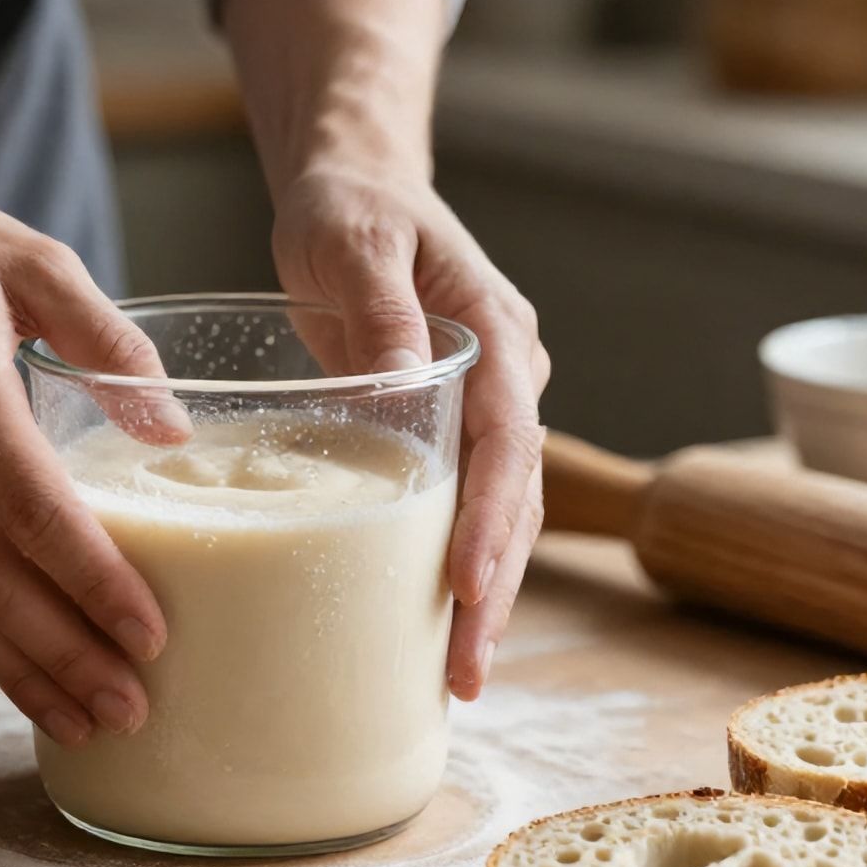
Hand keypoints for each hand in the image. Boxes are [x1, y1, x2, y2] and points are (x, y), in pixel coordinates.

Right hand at [0, 169, 185, 745]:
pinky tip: (25, 669)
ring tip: (86, 722)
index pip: (35, 513)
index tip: (152, 635)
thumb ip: (107, 340)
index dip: (95, 584)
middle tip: (132, 711)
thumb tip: (172, 430)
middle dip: (65, 658)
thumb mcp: (29, 259)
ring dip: (20, 670)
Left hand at [272, 166, 549, 700]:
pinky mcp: (446, 431)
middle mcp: (507, 378)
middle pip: (515, 497)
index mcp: (498, 334)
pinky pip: (459, 507)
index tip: (467, 585)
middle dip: (495, 587)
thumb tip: (408, 374)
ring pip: (499, 515)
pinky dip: (452, 568)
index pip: (509, 439)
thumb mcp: (355, 243)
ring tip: (460, 674)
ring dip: (483, 594)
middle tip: (466, 670)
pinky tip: (434, 628)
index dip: (493, 517)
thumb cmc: (351, 209)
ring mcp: (481, 408)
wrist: (354, 191)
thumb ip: (380, 306)